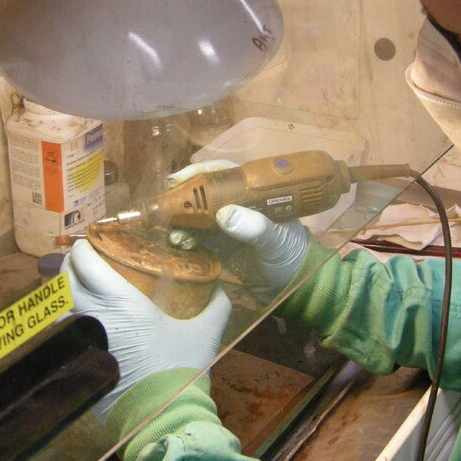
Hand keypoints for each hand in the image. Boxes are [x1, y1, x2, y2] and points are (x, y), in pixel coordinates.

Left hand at [62, 239, 231, 419]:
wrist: (162, 417)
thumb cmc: (181, 370)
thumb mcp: (206, 333)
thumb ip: (216, 306)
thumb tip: (220, 288)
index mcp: (122, 303)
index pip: (86, 264)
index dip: (83, 249)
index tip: (90, 244)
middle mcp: (95, 316)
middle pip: (65, 280)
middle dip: (70, 266)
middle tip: (83, 262)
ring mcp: (82, 341)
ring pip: (58, 306)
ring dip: (65, 293)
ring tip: (80, 289)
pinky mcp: (78, 362)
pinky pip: (61, 332)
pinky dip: (65, 319)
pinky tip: (79, 320)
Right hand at [167, 160, 309, 293]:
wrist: (295, 287)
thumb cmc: (292, 256)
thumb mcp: (277, 240)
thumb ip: (256, 227)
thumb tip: (225, 215)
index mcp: (253, 194)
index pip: (224, 174)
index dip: (200, 173)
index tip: (180, 180)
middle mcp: (237, 205)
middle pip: (203, 193)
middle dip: (182, 198)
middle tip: (165, 205)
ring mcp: (226, 226)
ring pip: (196, 215)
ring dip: (181, 221)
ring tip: (174, 233)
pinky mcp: (219, 246)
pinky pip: (196, 237)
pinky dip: (185, 238)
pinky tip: (181, 244)